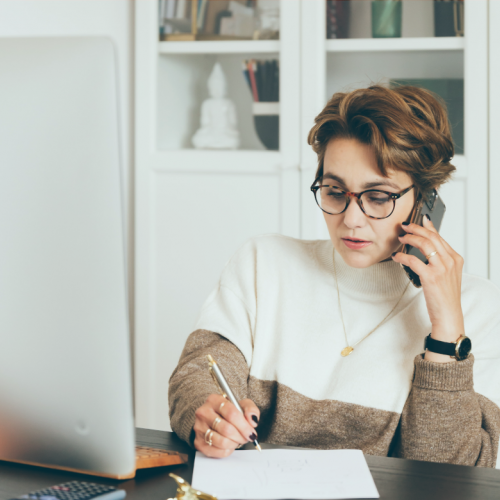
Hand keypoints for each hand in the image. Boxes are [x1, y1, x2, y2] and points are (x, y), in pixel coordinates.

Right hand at [193, 394, 259, 457]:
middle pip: (227, 429)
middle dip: (241, 436)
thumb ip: (250, 409)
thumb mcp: (242, 405)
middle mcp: (204, 413)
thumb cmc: (229, 412)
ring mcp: (199, 428)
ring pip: (222, 442)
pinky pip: (217, 452)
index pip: (231, 413)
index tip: (251, 432)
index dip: (244, 426)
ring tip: (237, 439)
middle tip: (246, 437)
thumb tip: (252, 420)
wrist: (214, 419)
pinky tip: (230, 444)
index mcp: (214, 400)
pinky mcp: (198, 442)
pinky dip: (227, 450)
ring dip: (234, 443)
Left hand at [392, 215, 464, 361]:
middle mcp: (450, 261)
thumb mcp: (447, 275)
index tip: (420, 219)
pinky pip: (413, 260)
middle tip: (404, 226)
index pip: (440, 237)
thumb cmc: (445, 297)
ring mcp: (441, 268)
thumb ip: (439, 260)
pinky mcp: (431, 276)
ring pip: (424, 244)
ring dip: (409, 238)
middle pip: (431, 236)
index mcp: (455, 258)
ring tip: (400, 237)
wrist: (449, 315)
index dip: (428, 226)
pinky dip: (402, 256)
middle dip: (416, 228)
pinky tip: (397, 256)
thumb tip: (425, 248)